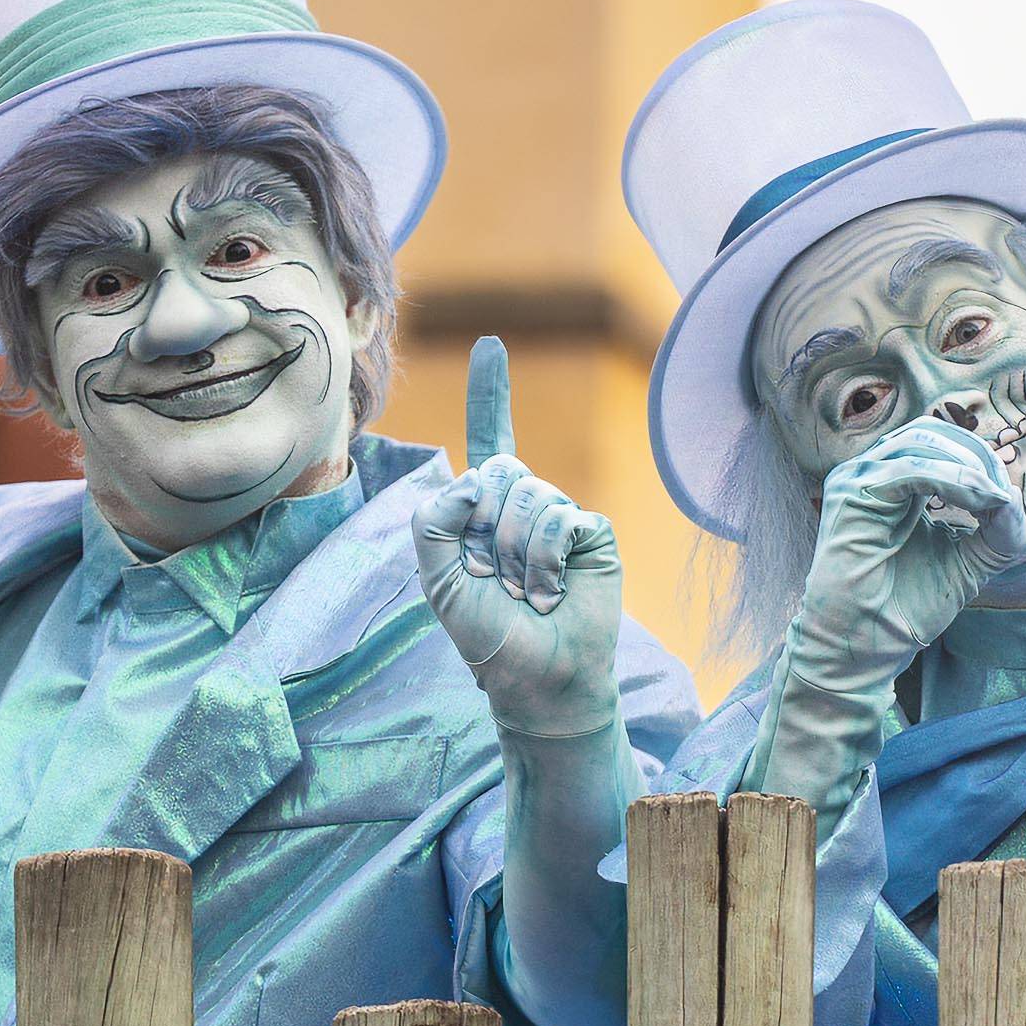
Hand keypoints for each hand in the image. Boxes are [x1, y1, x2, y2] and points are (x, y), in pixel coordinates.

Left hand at [414, 338, 625, 740]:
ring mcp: (563, 518)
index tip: (490, 345)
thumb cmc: (488, 638)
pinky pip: (562, 518)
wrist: (538, 680)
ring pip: (531, 497)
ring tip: (524, 595)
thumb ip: (431, 520)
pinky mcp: (594, 535)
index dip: (489, 393)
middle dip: (487, 528)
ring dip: (516, 554)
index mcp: (485, 511)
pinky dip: (545, 558)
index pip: (488, 440)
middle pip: (500, 471)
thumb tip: (471, 478)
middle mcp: (526, 506)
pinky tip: (549, 591)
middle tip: (495, 580)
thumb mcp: (435, 579)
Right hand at [800, 414, 1025, 671]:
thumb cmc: (906, 609)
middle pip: (932, 432)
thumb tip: (1013, 494)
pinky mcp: (852, 494)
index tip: (1006, 497)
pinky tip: (975, 501)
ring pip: (923, 445)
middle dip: (977, 457)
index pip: (941, 444)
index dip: (980, 461)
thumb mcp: (967, 564)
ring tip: (993, 498)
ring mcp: (858, 479)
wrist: (867, 647)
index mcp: (895, 484)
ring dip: (968, 469)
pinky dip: (951, 481)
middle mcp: (872, 473)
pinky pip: (912, 470)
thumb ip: (995, 532)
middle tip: (1002, 492)